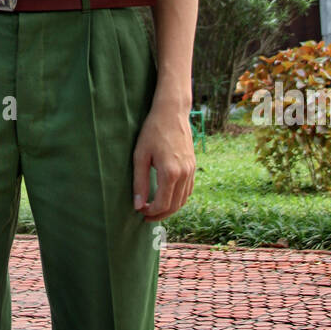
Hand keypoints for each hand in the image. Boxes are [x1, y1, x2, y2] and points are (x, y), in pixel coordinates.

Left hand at [132, 95, 195, 220]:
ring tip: (155, 209)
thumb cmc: (153, 131)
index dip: (151, 213)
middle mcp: (184, 174)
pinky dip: (179, 199)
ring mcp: (191, 170)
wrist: (172, 113)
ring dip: (170, 208)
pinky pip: (188, 190)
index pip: (163, 204)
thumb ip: (139, 182)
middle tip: (146, 216)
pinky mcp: (193, 166)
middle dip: (160, 214)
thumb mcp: (140, 156)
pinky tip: (167, 197)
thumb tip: (137, 205)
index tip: (140, 212)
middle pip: (175, 206)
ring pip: (183, 200)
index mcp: (170, 172)